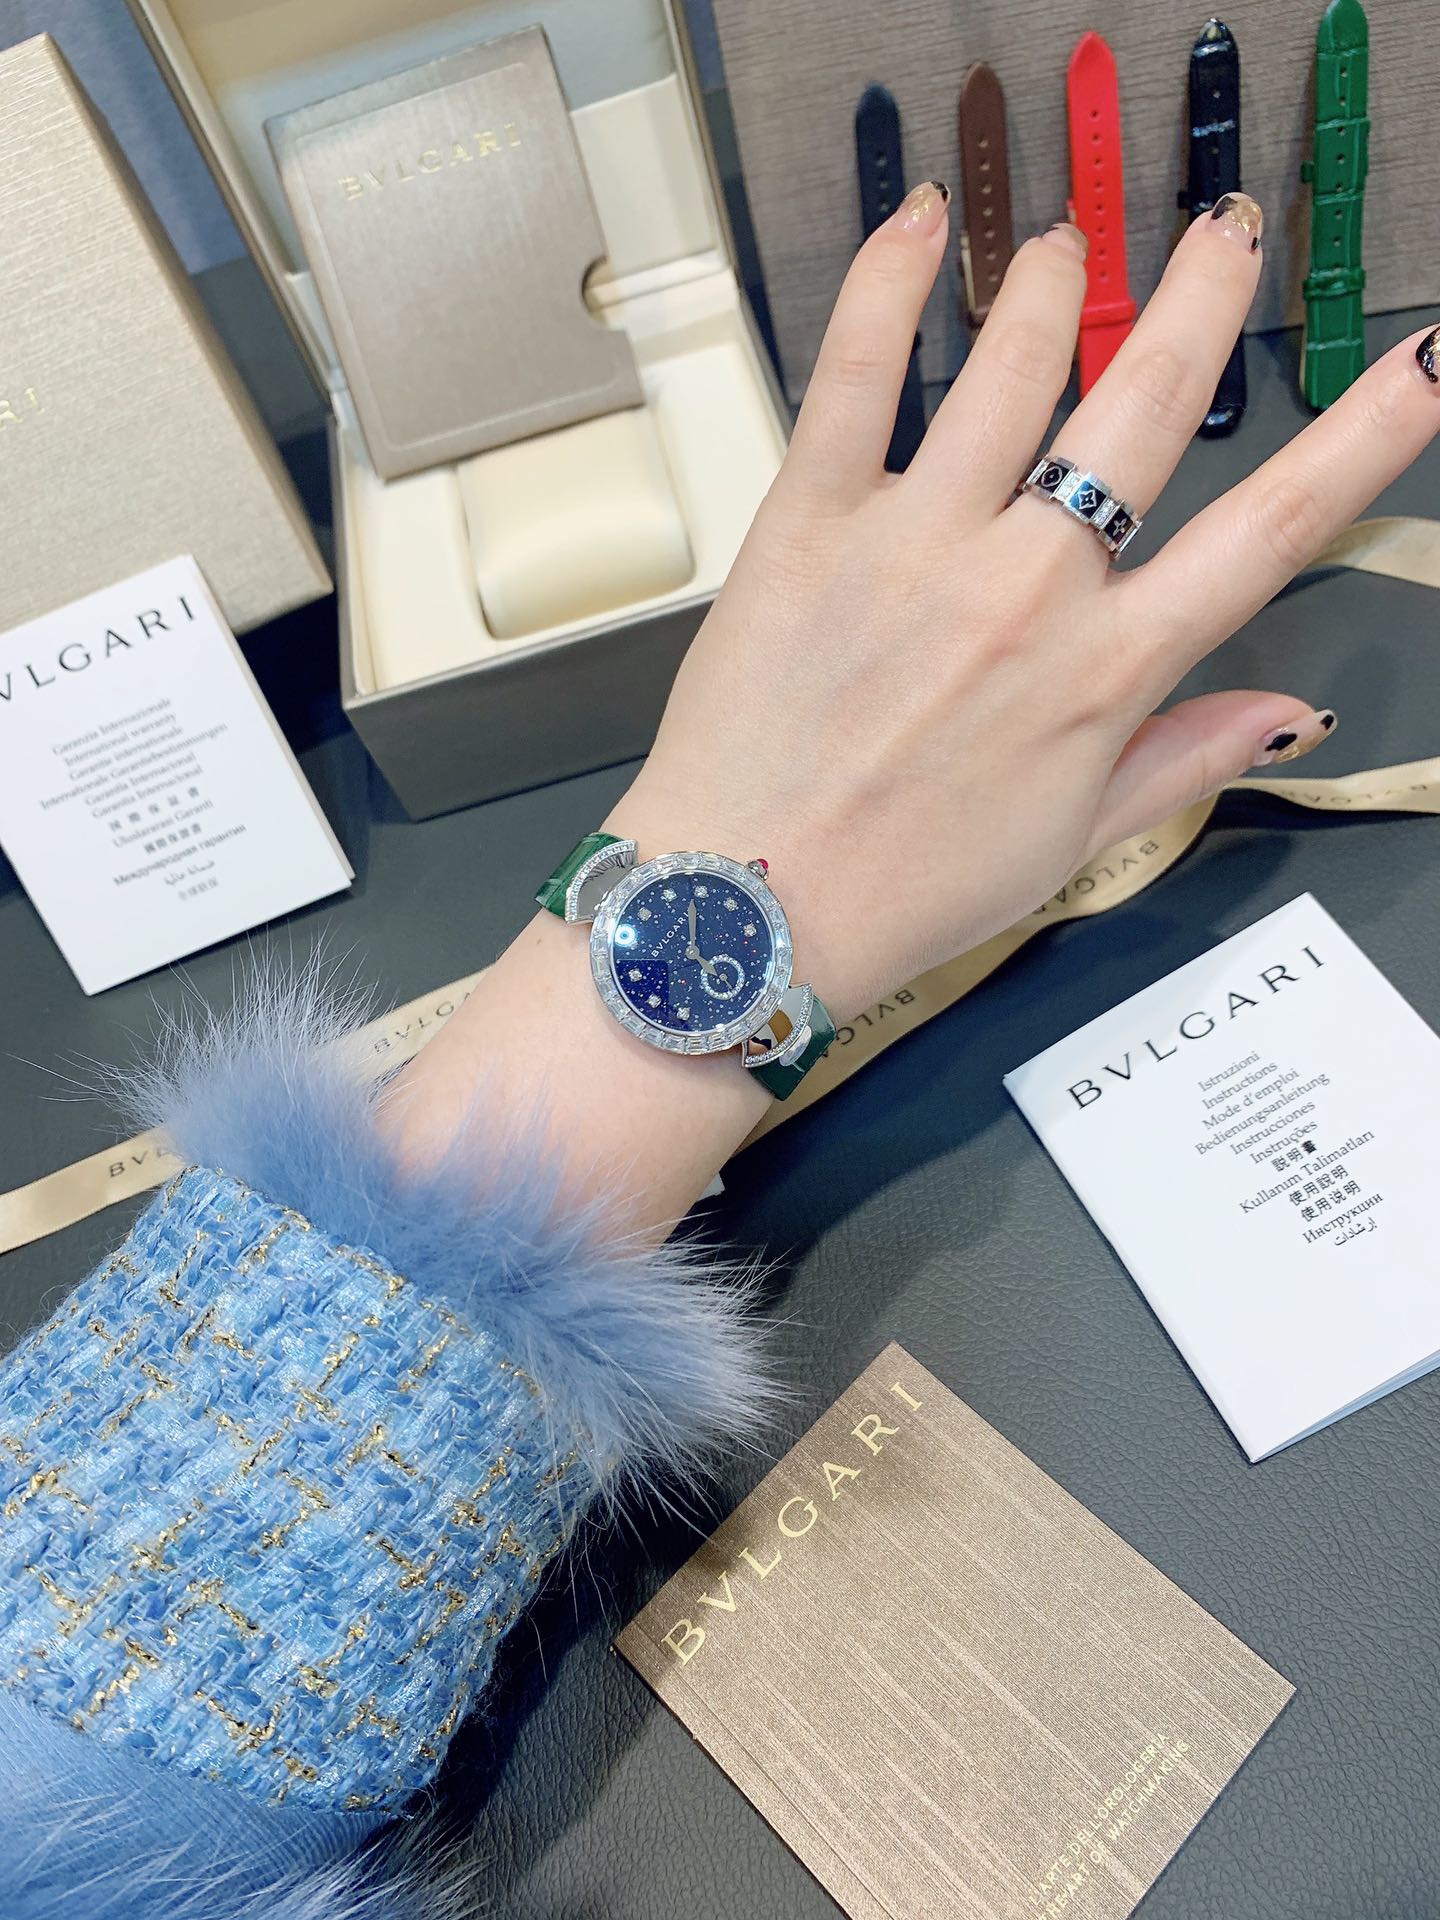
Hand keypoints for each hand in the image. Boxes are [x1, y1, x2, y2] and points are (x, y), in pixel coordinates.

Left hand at [616, 184, 1439, 1021]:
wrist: (750, 909)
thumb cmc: (908, 887)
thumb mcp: (1072, 841)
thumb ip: (1184, 758)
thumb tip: (1292, 714)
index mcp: (1106, 669)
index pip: (1270, 533)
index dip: (1363, 441)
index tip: (1423, 365)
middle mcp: (1028, 585)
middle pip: (1150, 405)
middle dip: (1205, 297)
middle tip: (1228, 229)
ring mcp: (918, 541)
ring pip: (1015, 366)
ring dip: (1057, 283)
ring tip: (1069, 244)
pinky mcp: (811, 520)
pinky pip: (856, 375)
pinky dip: (889, 287)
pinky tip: (920, 225)